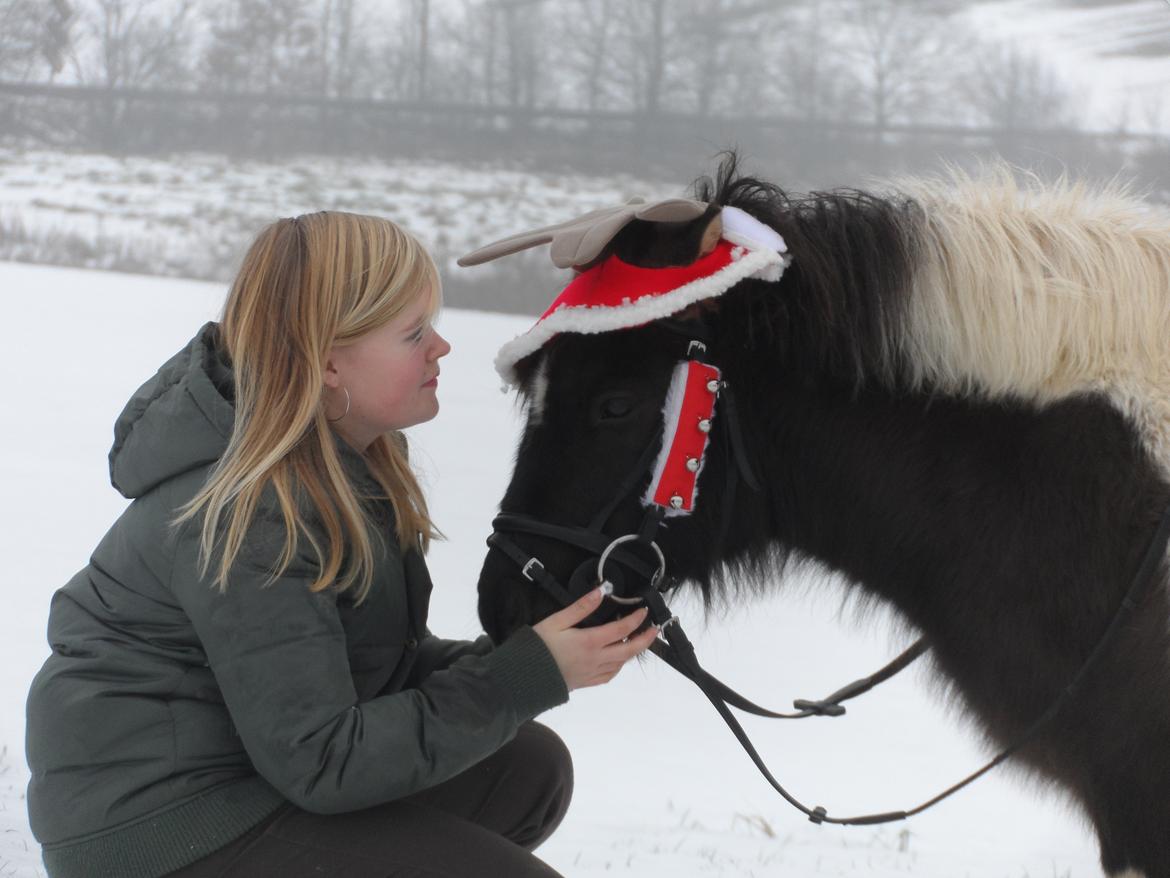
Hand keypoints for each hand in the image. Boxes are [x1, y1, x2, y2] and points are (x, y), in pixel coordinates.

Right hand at [533, 587, 659, 690]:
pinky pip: (609, 676)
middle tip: (655, 629)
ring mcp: (591, 673)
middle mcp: (596, 660)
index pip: (622, 630)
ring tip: (636, 641)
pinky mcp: (585, 683)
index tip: (644, 610)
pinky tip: (617, 661)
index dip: (636, 619)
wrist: (523, 678)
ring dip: (632, 652)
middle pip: (629, 650)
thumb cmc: (537, 647)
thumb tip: (601, 591)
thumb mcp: (556, 621)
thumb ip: (581, 607)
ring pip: (621, 664)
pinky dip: (618, 667)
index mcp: (590, 642)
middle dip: (645, 639)